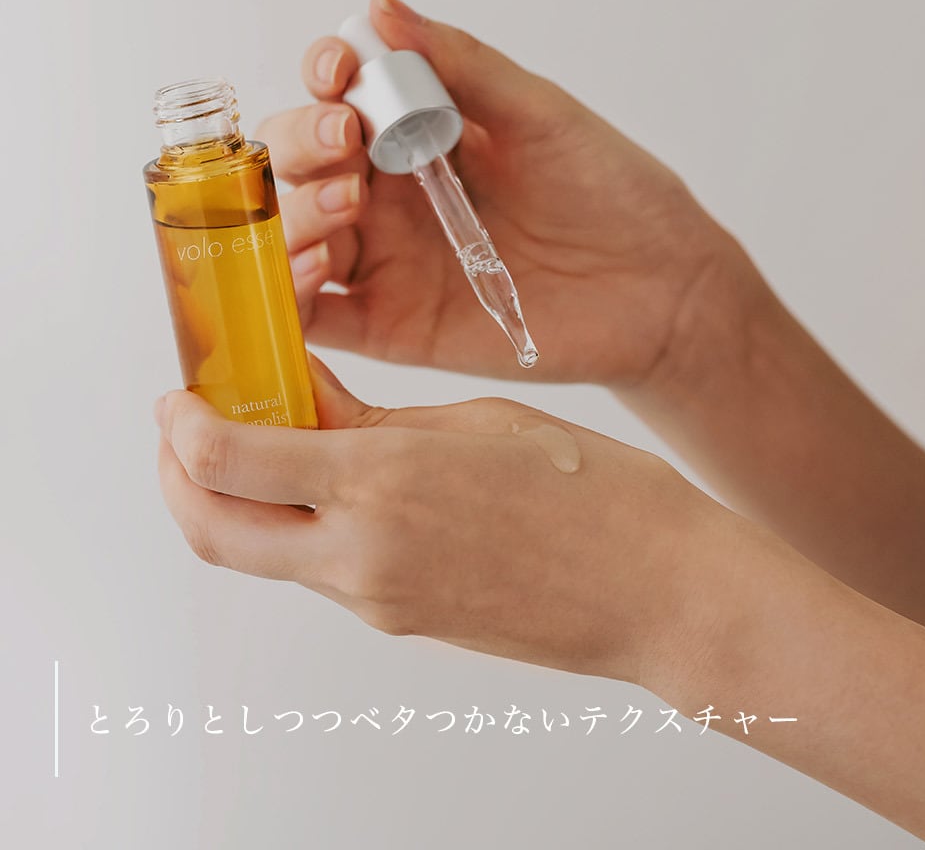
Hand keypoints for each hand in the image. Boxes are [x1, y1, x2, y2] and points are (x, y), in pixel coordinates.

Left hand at [154, 356, 736, 685]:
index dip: (181, 425)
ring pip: (260, 555)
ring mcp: (377, 600)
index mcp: (381, 484)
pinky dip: (298, 527)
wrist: (654, 590)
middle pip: (210, 529)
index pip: (224, 461)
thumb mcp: (478, 421)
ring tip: (264, 447)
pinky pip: (319, 573)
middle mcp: (360, 554)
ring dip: (235, 503)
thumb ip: (377, 420)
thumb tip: (309, 402)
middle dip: (176, 476)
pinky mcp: (399, 622)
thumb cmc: (593, 493)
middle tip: (186, 430)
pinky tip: (337, 486)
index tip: (182, 395)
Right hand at [259, 0, 751, 385]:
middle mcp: (392, 197)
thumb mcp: (541, 115)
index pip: (337, 97)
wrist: (662, 288)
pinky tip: (313, 267)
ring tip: (343, 206)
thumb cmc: (614, 193)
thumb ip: (460, 66)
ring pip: (295, 235)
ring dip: (292, 214)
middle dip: (302, 144)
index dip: (324, 76)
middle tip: (347, 145)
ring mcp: (389, 263)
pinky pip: (319, 317)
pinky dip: (292, 293)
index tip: (339, 72)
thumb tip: (378, 2)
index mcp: (421, 135)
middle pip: (300, 163)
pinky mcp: (396, 327)